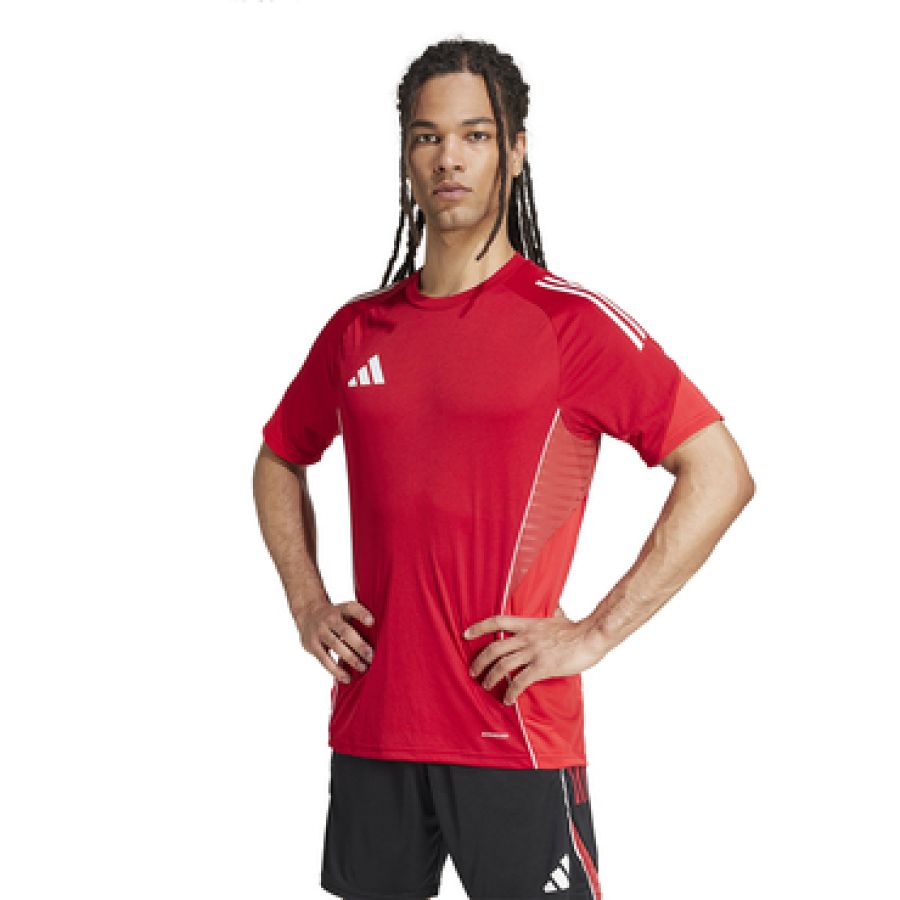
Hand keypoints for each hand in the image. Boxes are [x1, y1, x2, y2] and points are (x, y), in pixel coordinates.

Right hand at [296, 599, 374, 683]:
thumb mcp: (344, 611)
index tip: (372, 621)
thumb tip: (382, 636)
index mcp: (340, 609)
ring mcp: (319, 631)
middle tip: (371, 655)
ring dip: (350, 658)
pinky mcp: (312, 645)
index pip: (351, 608)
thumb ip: (358, 619)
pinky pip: (324, 659)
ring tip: (362, 667)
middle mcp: (329, 618)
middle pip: (345, 630)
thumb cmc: (335, 616)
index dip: (361, 614)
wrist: (308, 613)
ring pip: (336, 645)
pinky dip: (336, 670)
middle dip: (358, 644)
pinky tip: (346, 677)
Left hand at [463, 606, 607, 704]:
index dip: (479, 627)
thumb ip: (548, 615)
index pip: (497, 622)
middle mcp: (527, 637)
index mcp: (528, 624)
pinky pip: (520, 681)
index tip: (466, 634)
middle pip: (494, 648)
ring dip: (491, 677)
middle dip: (480, 661)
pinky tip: (508, 699)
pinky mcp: (543, 667)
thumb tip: (551, 607)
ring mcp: (534, 652)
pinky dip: (511, 691)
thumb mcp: (557, 617)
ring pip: (503, 665)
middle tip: (473, 671)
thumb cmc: (576, 629)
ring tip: (486, 686)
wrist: (590, 636)